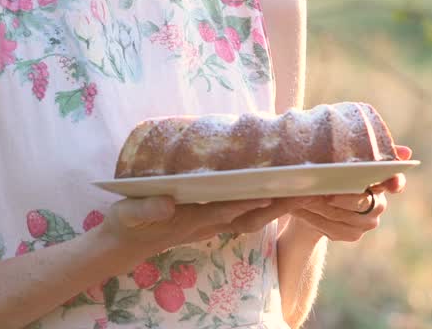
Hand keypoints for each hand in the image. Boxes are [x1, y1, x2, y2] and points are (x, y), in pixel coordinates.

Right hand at [98, 194, 299, 271]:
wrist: (126, 243)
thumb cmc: (126, 224)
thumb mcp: (129, 215)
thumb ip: (146, 209)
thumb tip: (167, 205)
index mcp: (191, 219)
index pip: (226, 210)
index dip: (249, 203)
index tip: (271, 193)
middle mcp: (208, 222)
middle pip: (250, 215)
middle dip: (277, 205)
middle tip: (305, 190)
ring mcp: (211, 222)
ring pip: (251, 215)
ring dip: (277, 205)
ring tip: (304, 188)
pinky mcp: (211, 219)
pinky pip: (244, 212)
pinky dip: (263, 204)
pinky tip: (278, 191)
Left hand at [288, 144, 412, 241]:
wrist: (317, 202)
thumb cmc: (334, 174)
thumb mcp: (346, 159)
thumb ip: (371, 151)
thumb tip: (406, 151)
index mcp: (382, 181)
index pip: (396, 181)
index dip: (395, 182)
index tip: (390, 183)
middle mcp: (379, 204)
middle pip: (363, 202)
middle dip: (343, 197)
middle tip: (325, 191)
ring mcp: (367, 222)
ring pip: (344, 216)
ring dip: (322, 207)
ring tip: (304, 197)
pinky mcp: (353, 234)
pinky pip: (334, 229)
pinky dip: (316, 220)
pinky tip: (301, 210)